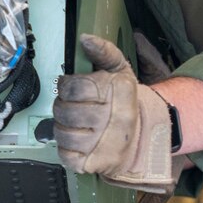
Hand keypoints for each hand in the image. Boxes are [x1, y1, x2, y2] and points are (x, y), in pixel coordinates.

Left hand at [54, 34, 174, 192]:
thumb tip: (85, 38)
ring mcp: (103, 144)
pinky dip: (65, 147)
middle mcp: (114, 120)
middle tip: (72, 106)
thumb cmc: (124, 102)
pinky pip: (64, 154)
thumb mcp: (120, 71)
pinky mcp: (93, 163)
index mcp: (118, 93)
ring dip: (62, 126)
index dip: (66, 86)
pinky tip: (77, 139)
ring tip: (75, 123)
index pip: (74, 87)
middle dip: (62, 106)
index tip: (72, 87)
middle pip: (64, 110)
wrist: (140, 139)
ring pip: (61, 133)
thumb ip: (104, 51)